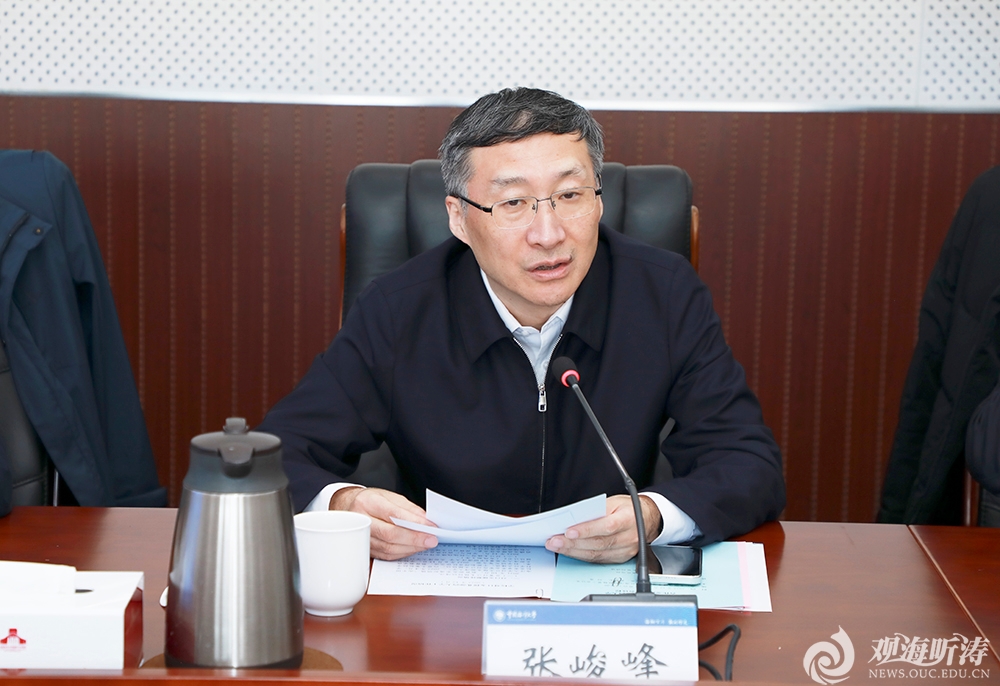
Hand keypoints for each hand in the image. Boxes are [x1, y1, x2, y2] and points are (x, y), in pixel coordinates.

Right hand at [330, 487, 437, 560]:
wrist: (347, 507)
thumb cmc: (370, 500)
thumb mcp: (389, 496)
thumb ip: (408, 508)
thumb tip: (426, 520)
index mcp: (367, 502)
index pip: (393, 514)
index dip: (414, 522)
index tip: (431, 527)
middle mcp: (361, 520)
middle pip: (389, 534)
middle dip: (414, 538)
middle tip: (431, 540)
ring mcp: (360, 537)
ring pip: (388, 548)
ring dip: (410, 548)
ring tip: (425, 545)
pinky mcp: (364, 549)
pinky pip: (385, 555)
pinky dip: (401, 553)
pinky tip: (412, 549)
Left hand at [544, 494, 661, 563]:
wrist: (648, 519)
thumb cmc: (628, 509)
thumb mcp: (614, 502)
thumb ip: (596, 510)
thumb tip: (575, 518)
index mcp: (628, 519)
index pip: (606, 527)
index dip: (586, 530)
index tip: (568, 532)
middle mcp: (629, 537)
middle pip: (598, 543)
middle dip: (573, 544)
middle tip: (554, 541)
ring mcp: (625, 550)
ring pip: (596, 554)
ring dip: (573, 551)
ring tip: (557, 546)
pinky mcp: (620, 558)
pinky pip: (599, 559)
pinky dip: (582, 556)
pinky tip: (569, 552)